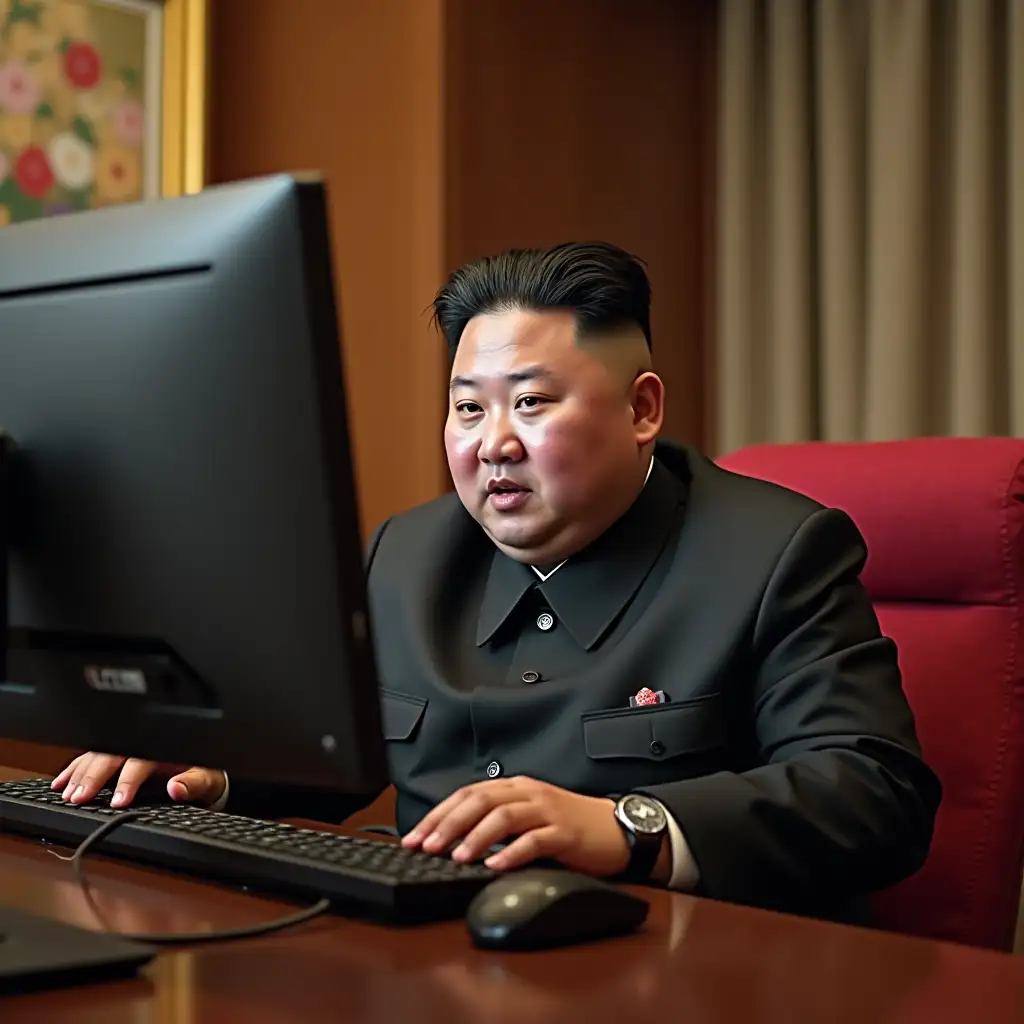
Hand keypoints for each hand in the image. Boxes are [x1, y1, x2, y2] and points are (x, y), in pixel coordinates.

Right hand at [51, 752, 225, 808]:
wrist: (203, 771)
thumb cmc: (204, 775)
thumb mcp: (206, 780)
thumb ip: (194, 784)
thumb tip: (177, 788)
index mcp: (163, 747)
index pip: (140, 761)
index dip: (127, 781)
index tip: (117, 801)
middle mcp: (142, 745)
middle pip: (112, 756)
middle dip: (92, 776)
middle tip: (78, 797)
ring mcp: (127, 748)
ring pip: (97, 755)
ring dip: (79, 773)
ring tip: (66, 793)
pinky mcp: (116, 755)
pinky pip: (92, 758)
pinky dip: (74, 769)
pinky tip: (59, 782)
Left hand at [401, 776, 630, 876]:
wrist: (617, 828)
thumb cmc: (570, 826)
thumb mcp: (529, 816)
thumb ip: (497, 822)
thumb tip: (453, 842)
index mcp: (515, 787)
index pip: (468, 794)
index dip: (438, 814)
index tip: (414, 837)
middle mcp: (528, 793)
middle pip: (481, 801)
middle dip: (449, 823)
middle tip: (426, 846)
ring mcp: (548, 811)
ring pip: (505, 816)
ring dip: (477, 837)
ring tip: (457, 856)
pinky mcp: (566, 833)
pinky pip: (535, 839)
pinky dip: (512, 852)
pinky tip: (496, 866)